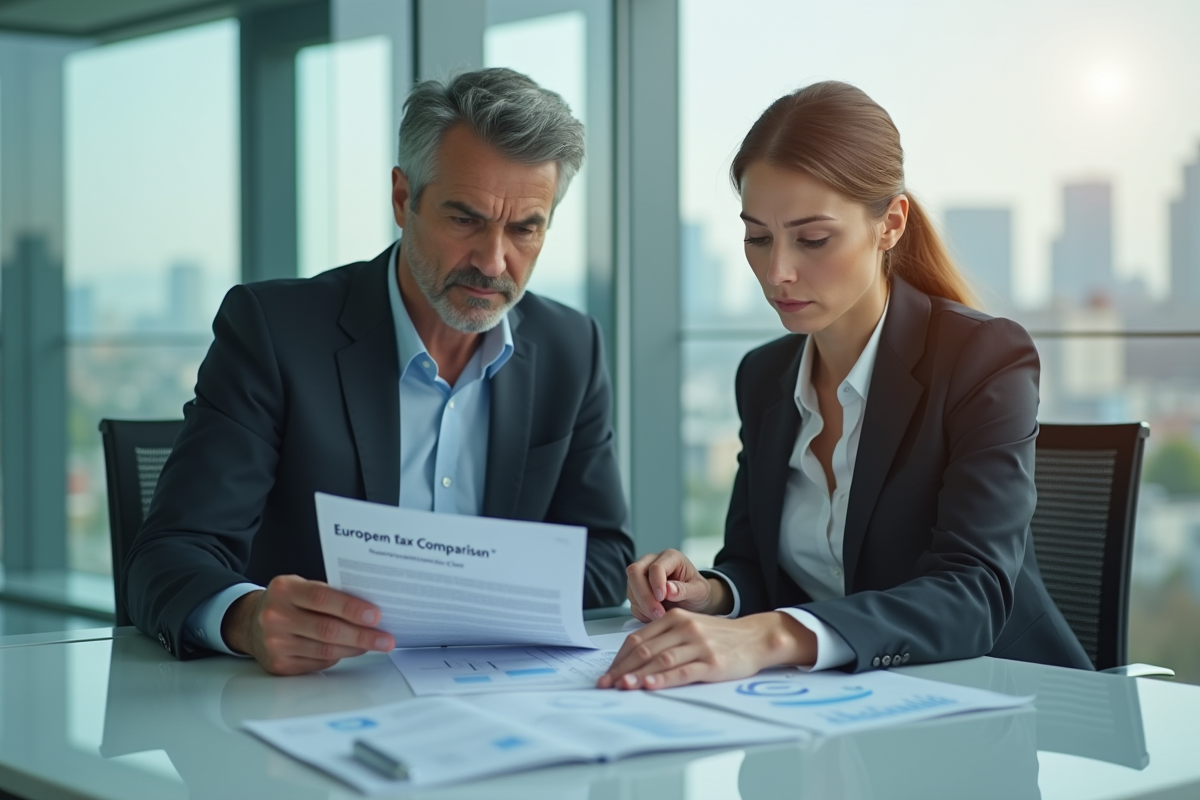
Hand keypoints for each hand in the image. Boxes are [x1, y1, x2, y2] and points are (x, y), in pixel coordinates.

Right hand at [221, 575, 394, 675]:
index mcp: (284, 590)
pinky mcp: (279, 665)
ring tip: (374, 643)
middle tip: (385, 638)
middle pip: (327, 629)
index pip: (322, 598)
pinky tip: (351, 650)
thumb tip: (369, 608)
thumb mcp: (299, 586)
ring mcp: (275, 643)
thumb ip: (328, 594)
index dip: (351, 608)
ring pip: (326, 649)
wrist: (249, 621)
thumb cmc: (285, 601)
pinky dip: (338, 656)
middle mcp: (276, 617)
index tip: (376, 615)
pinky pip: (318, 663)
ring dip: (355, 648)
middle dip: (362, 635)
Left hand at [597, 609, 815, 689]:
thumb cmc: (720, 637)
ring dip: (638, 674)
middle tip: (607, 684)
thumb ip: (665, 638)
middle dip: (623, 669)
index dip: (620, 658)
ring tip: (622, 686)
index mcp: (675, 619)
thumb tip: (634, 659)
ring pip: (661, 659)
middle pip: (645, 649)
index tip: (607, 674)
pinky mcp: (712, 663)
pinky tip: (650, 685)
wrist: (756, 637)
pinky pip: (683, 671)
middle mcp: (685, 629)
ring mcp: (698, 645)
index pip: (638, 638)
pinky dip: (664, 679)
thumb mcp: (690, 628)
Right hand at [625, 549, 729, 620]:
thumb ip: (684, 589)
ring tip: (659, 617)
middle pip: (635, 572)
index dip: (656, 583)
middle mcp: (652, 562)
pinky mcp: (637, 590)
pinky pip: (632, 601)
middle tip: (657, 613)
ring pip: (631, 588)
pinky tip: (655, 617)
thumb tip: (667, 590)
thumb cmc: (698, 592)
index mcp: (670, 557)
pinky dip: (641, 612)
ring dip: (642, 606)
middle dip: (644, 595)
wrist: (695, 600)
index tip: (662, 598)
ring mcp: (642, 576)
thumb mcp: (699, 591)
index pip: (655, 566)